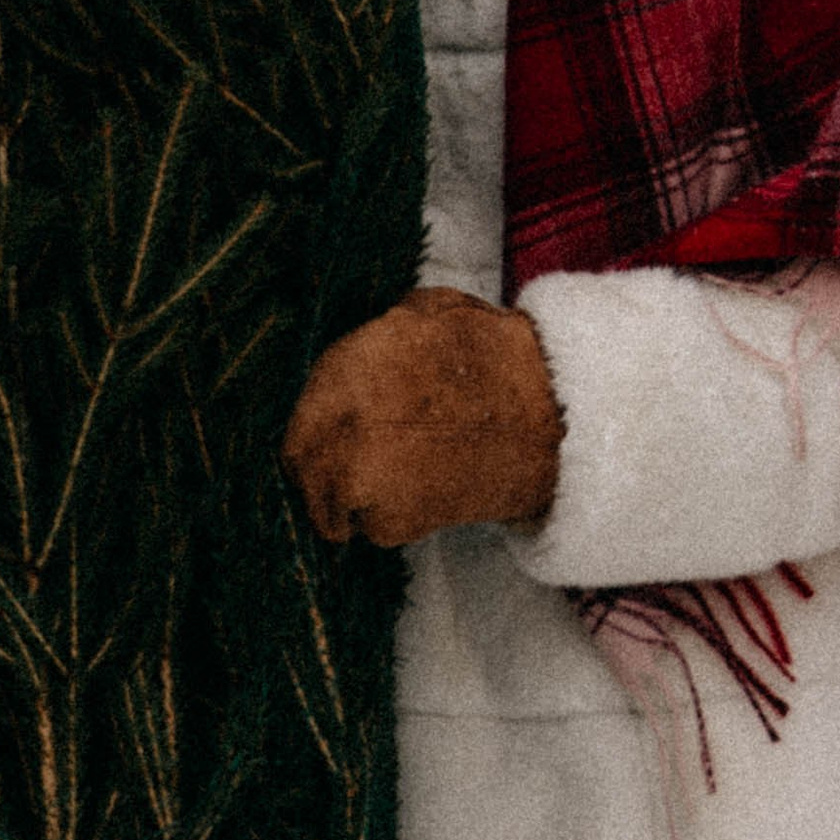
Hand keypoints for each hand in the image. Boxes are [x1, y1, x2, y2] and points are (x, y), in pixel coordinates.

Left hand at [285, 285, 562, 549]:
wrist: (541, 412)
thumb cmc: (491, 354)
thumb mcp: (425, 312)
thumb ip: (377, 339)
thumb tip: (362, 355)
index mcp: (339, 371)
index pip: (298, 420)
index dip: (314, 432)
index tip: (328, 442)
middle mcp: (334, 425)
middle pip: (300, 468)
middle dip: (320, 474)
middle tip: (352, 476)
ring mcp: (354, 477)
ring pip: (330, 505)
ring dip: (354, 502)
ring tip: (402, 483)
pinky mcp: (385, 521)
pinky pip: (373, 528)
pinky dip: (394, 521)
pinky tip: (429, 495)